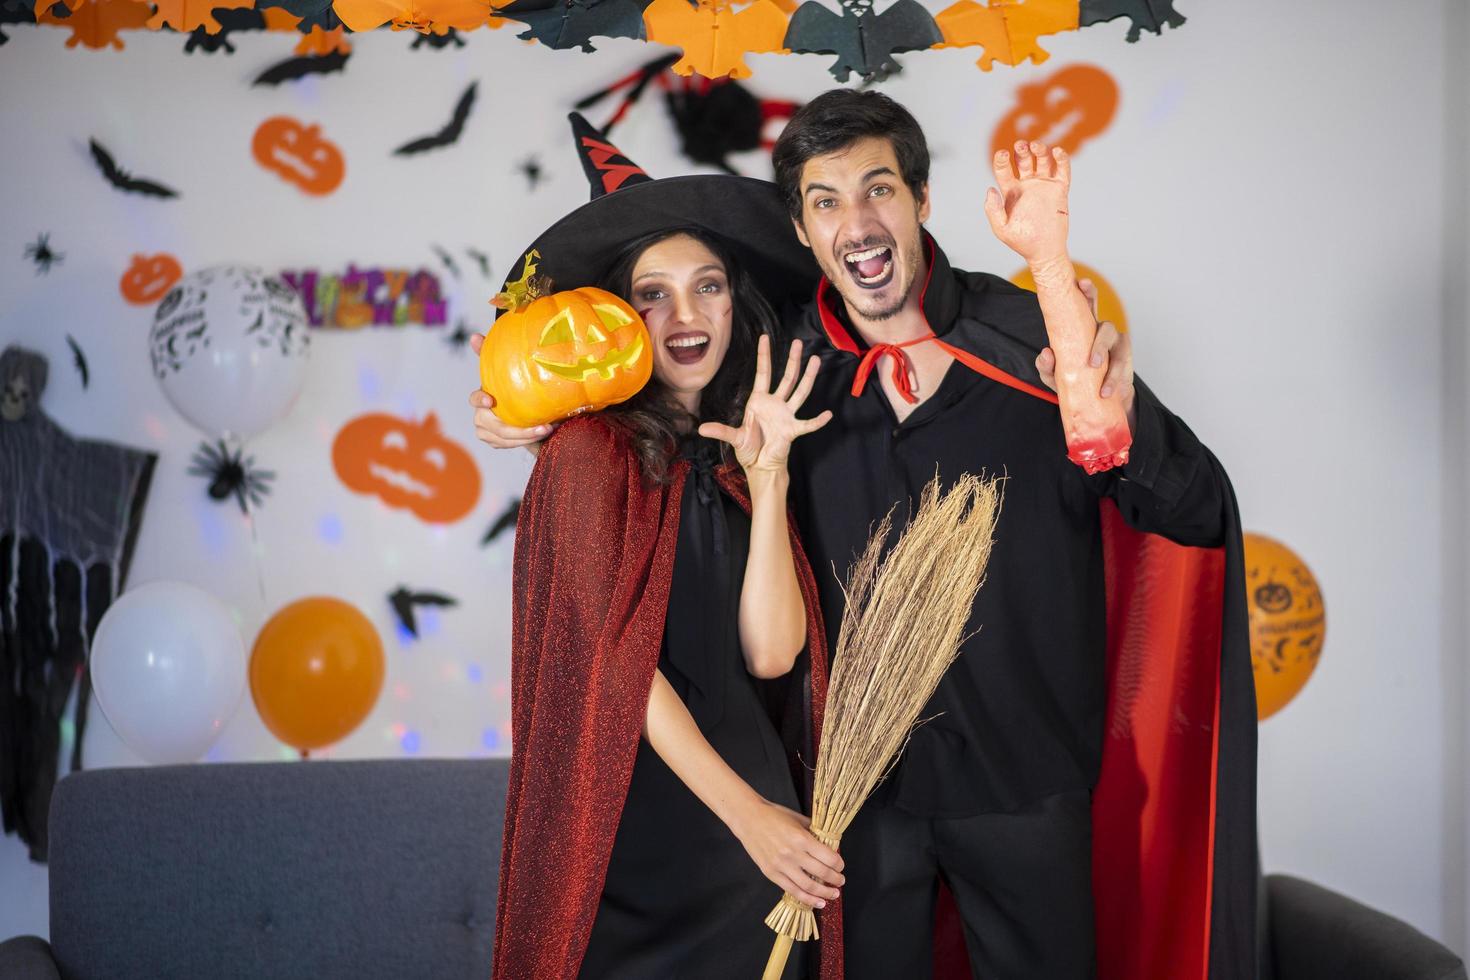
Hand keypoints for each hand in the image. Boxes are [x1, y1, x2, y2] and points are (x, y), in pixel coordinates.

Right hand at [467, 332, 555, 454]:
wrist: (522, 411)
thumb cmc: (514, 388)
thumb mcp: (507, 370)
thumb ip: (490, 353)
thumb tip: (474, 336)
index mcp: (481, 399)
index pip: (474, 399)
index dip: (480, 399)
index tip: (491, 399)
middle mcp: (481, 418)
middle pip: (495, 427)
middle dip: (518, 429)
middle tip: (543, 425)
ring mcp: (488, 434)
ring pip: (506, 439)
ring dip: (528, 436)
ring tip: (548, 429)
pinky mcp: (498, 444)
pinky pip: (512, 445)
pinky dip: (528, 441)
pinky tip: (545, 434)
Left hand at [698, 335, 831, 473]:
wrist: (759, 466)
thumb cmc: (748, 449)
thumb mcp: (734, 437)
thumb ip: (721, 431)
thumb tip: (701, 429)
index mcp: (759, 401)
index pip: (763, 372)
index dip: (764, 355)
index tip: (765, 337)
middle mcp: (775, 404)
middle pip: (786, 378)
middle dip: (792, 360)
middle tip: (798, 342)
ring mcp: (786, 415)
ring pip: (800, 392)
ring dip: (808, 377)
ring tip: (815, 360)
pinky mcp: (792, 430)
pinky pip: (807, 424)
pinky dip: (817, 421)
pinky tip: (828, 414)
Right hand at [730, 797, 844, 908]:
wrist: (748, 818)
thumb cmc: (774, 815)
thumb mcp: (797, 819)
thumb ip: (814, 831)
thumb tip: (830, 844)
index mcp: (801, 838)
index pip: (829, 857)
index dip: (839, 864)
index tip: (841, 866)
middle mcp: (792, 853)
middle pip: (822, 873)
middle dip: (835, 880)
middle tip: (841, 881)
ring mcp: (781, 865)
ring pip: (809, 886)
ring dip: (825, 893)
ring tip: (833, 894)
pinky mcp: (771, 873)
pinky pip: (792, 891)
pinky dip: (807, 899)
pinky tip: (817, 901)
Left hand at [983, 139, 1071, 271]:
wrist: (1045, 251)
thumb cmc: (1021, 242)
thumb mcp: (1001, 229)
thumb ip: (993, 210)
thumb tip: (990, 189)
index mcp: (1010, 191)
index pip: (1004, 169)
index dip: (1001, 159)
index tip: (1002, 154)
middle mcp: (1027, 185)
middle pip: (1023, 159)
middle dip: (1021, 149)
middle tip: (1021, 145)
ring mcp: (1044, 185)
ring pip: (1042, 160)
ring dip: (1040, 149)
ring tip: (1036, 147)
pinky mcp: (1060, 189)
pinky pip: (1062, 169)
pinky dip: (1061, 158)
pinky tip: (1057, 152)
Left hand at [1035, 279, 1135, 421]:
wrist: (1100, 403)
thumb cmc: (1077, 382)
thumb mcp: (1056, 378)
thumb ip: (1047, 367)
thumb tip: (1045, 353)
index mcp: (1080, 327)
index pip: (1080, 305)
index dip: (1081, 291)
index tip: (1079, 282)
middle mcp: (1097, 327)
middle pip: (1096, 306)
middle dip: (1091, 297)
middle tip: (1083, 297)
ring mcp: (1114, 339)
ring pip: (1108, 334)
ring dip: (1100, 349)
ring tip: (1092, 365)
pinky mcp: (1125, 355)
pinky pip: (1120, 361)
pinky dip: (1112, 376)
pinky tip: (1105, 389)